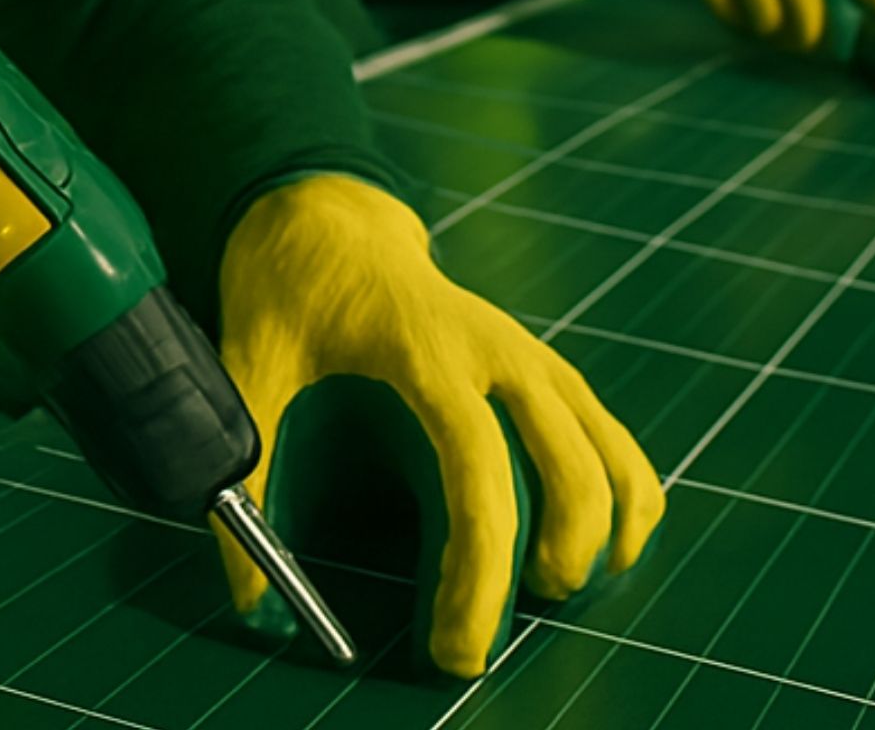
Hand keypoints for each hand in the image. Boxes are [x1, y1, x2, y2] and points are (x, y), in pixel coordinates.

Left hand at [216, 175, 663, 678]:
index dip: (477, 569)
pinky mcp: (551, 373)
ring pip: (614, 460)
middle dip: (556, 565)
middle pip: (573, 470)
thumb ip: (247, 470)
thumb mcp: (247, 365)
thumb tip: (250, 598)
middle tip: (494, 629)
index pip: (477, 466)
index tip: (455, 648)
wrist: (333, 226)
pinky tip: (593, 555)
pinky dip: (627, 508)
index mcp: (425, 349)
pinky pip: (619, 448)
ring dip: (602, 542)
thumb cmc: (290, 300)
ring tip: (545, 592)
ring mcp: (535, 358)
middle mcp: (499, 350)